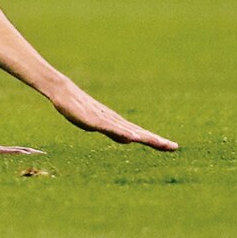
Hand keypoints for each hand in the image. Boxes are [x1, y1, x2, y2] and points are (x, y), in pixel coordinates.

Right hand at [51, 87, 178, 151]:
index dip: (156, 140)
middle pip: (138, 132)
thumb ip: (115, 132)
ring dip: (144, 137)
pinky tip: (132, 138)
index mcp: (117, 123)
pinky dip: (123, 133)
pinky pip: (110, 129)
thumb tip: (131, 140)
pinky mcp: (93, 120)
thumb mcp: (99, 124)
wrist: (62, 90)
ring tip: (159, 143)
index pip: (140, 133)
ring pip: (128, 131)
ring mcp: (104, 120)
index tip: (173, 147)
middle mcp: (114, 121)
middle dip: (155, 140)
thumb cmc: (79, 107)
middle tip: (174, 147)